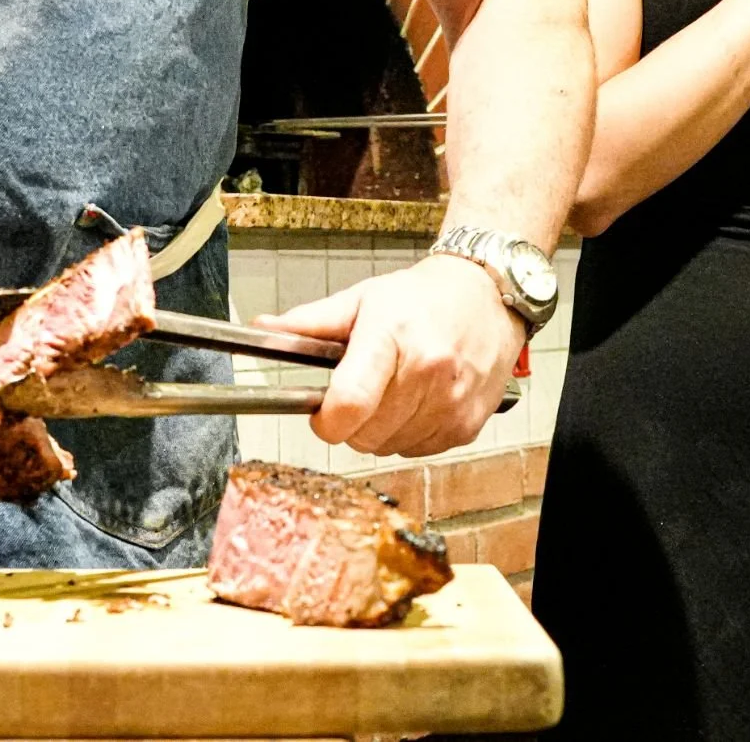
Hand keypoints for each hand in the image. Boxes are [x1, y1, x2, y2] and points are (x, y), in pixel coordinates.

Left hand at [260, 255, 523, 455]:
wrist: (487, 298)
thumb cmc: (424, 298)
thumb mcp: (363, 299)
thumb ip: (310, 322)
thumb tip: (262, 331)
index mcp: (393, 338)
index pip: (349, 403)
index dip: (326, 418)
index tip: (322, 411)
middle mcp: (427, 373)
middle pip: (364, 434)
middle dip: (352, 420)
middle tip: (363, 388)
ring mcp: (450, 404)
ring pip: (388, 447)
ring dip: (381, 428)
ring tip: (394, 389)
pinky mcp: (466, 427)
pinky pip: (417, 451)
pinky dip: (409, 433)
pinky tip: (418, 401)